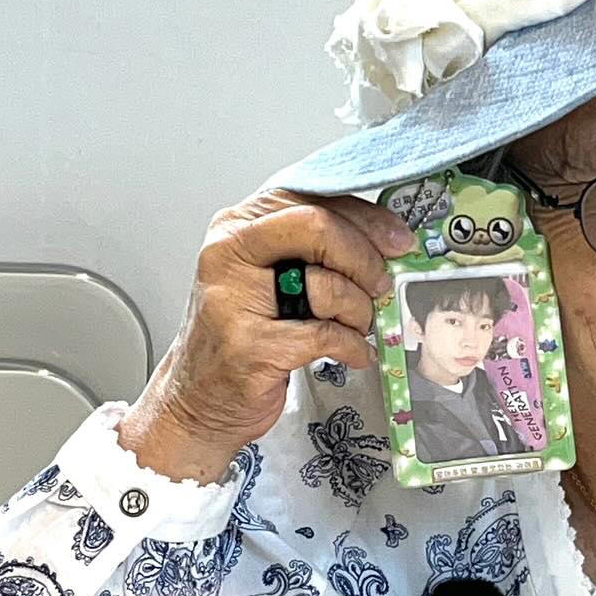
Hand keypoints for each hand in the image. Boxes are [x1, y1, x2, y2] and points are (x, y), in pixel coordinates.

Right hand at [119, 189, 413, 480]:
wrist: (198, 398)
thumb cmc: (241, 332)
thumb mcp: (268, 273)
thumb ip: (312, 245)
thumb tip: (385, 236)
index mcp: (238, 225)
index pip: (312, 196)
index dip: (366, 217)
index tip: (397, 238)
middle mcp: (229, 252)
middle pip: (319, 227)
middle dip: (365, 259)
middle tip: (381, 285)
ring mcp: (234, 298)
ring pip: (327, 284)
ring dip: (360, 310)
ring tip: (356, 326)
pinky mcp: (249, 345)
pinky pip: (326, 334)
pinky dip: (352, 346)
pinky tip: (353, 352)